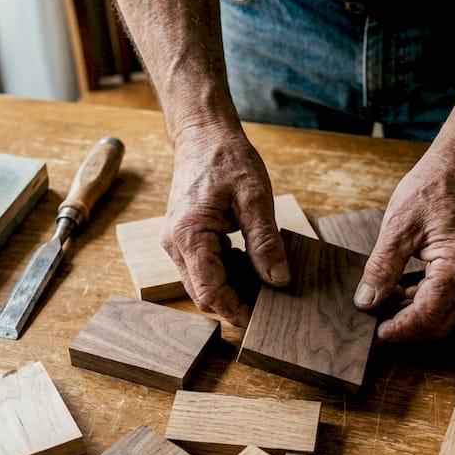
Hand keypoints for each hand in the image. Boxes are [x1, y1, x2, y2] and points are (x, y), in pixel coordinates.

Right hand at [159, 125, 289, 326]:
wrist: (203, 135)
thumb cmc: (227, 159)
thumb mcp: (255, 198)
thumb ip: (265, 242)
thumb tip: (278, 280)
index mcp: (189, 236)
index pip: (209, 291)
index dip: (234, 309)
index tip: (259, 319)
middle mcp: (175, 244)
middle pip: (202, 294)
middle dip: (232, 305)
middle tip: (267, 307)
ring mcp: (176, 242)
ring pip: (200, 284)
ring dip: (228, 291)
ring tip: (261, 288)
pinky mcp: (183, 238)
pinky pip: (201, 268)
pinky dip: (223, 275)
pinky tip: (249, 268)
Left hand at [353, 149, 454, 340]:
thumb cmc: (435, 186)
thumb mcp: (399, 226)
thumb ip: (382, 267)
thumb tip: (366, 301)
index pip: (427, 315)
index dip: (398, 329)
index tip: (373, 333)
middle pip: (438, 324)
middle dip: (405, 329)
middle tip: (373, 325)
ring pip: (442, 315)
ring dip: (411, 316)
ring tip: (380, 305)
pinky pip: (445, 299)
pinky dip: (420, 301)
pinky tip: (396, 291)